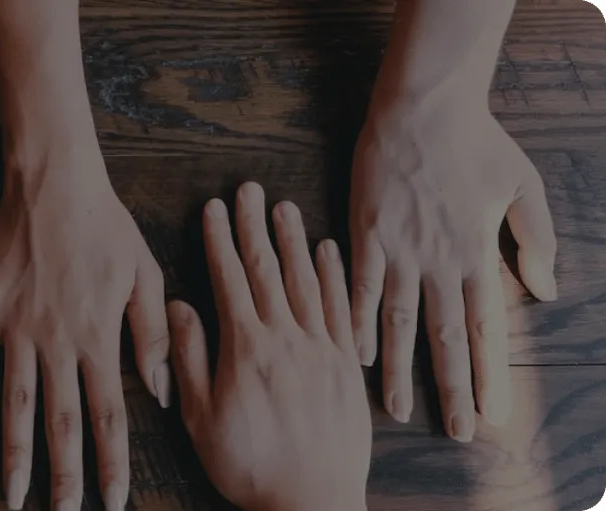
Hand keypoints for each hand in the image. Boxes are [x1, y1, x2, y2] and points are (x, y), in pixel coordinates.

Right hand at [0, 150, 169, 510]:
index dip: (111, 463)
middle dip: (65, 475)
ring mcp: (17, 328)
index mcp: (99, 336)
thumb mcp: (145, 274)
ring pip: (15, 404)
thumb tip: (159, 392)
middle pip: (62, 421)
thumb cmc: (105, 225)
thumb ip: (152, 336)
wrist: (52, 181)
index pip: (109, 415)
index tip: (113, 501)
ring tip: (15, 497)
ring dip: (15, 454)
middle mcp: (57, 341)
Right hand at [169, 183, 370, 510]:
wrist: (313, 502)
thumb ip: (188, 358)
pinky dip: (335, 277)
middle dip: (255, 226)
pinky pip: (342, 309)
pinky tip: (329, 252)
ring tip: (285, 207)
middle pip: (267, 270)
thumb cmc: (249, 466)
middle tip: (250, 188)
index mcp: (246, 348)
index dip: (220, 240)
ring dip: (294, 241)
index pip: (229, 279)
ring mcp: (322, 350)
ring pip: (307, 282)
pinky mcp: (346, 367)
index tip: (214, 207)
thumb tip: (178, 307)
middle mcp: (286, 339)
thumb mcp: (200, 417)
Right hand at [350, 101, 556, 438]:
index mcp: (476, 253)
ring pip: (400, 321)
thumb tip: (546, 292)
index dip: (489, 374)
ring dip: (398, 369)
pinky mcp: (366, 234)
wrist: (423, 107)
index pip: (485, 326)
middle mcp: (439, 260)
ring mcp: (399, 249)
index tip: (494, 414)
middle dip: (452, 388)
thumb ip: (536, 241)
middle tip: (456, 432)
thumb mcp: (524, 186)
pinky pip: (359, 287)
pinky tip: (354, 354)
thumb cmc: (476, 142)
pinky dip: (357, 322)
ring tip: (396, 410)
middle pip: (444, 336)